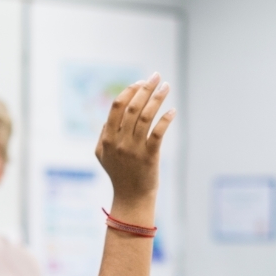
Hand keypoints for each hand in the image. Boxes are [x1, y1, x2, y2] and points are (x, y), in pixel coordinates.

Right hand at [95, 72, 175, 212]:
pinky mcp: (149, 156)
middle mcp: (119, 141)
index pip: (117, 106)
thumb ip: (104, 134)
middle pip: (132, 107)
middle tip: (156, 76)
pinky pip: (158, 132)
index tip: (140, 82)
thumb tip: (109, 116)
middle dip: (145, 88)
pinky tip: (172, 110)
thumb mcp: (103, 155)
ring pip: (146, 116)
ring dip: (157, 98)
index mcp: (107, 138)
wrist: (132, 198)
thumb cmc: (119, 174)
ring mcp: (134, 149)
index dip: (129, 91)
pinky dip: (166, 119)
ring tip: (166, 86)